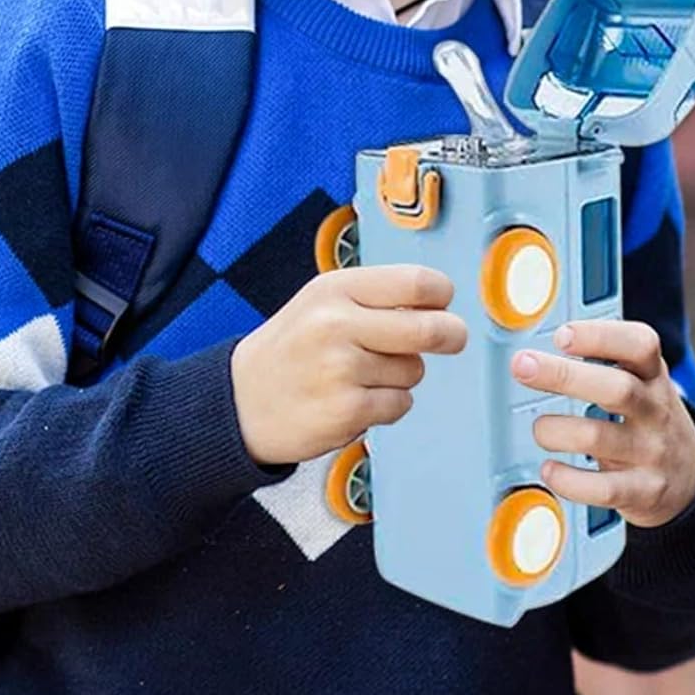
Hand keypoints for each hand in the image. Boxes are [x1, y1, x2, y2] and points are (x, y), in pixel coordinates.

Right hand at [231, 266, 466, 465]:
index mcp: (334, 289)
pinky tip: (356, 398)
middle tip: (452, 337)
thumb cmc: (293, 347)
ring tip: (362, 374)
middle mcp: (337, 325)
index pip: (415, 282)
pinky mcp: (347, 412)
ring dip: (402, 376)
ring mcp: (341, 370)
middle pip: (429, 328)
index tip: (442, 302)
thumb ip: (374, 297)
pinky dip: (388, 405)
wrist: (242, 400)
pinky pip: (400, 404)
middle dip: (450, 334)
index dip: (440, 293)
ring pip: (414, 371)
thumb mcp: (322, 301)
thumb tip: (439, 304)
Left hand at [511, 319, 694, 528]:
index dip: (600, 336)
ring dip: (556, 430)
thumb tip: (538, 348)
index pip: (640, 344)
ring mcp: (650, 452)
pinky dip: (568, 480)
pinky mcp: (642, 491)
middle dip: (563, 375)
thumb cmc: (646, 416)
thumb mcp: (639, 379)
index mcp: (652, 375)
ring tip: (540, 428)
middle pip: (616, 388)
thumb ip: (601, 359)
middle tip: (522, 365)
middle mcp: (655, 410)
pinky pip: (602, 489)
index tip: (562, 335)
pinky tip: (550, 470)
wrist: (690, 476)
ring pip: (599, 437)